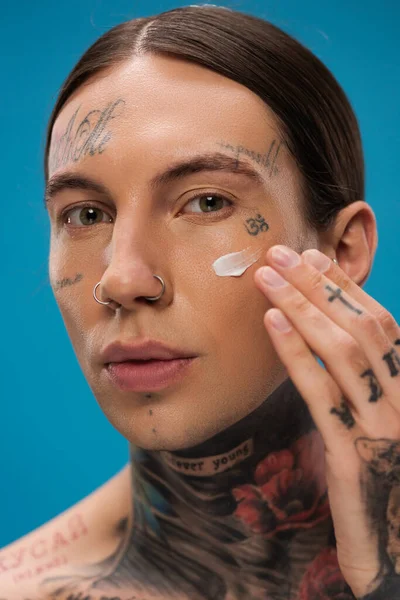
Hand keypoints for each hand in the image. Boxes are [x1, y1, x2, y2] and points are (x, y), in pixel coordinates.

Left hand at [254, 245, 399, 599]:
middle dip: (317, 284)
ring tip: (266, 275)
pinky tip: (272, 322)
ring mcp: (382, 426)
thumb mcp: (371, 423)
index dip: (345, 287)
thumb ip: (356, 384)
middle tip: (279, 252)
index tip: (311, 258)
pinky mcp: (355, 455)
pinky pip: (322, 391)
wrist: (391, 550)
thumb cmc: (377, 482)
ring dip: (301, 305)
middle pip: (360, 325)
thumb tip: (321, 338)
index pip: (379, 324)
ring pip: (342, 349)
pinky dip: (296, 351)